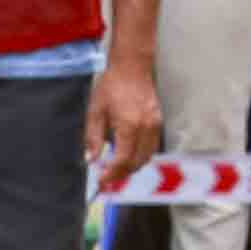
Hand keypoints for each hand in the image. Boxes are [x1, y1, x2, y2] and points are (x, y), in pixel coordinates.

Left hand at [83, 55, 162, 190]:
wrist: (132, 69)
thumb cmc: (111, 87)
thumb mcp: (95, 112)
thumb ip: (93, 138)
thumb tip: (91, 160)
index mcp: (128, 125)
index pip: (122, 159)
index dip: (111, 174)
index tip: (101, 181)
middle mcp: (145, 128)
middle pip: (136, 163)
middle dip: (121, 174)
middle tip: (106, 178)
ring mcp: (155, 126)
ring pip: (146, 158)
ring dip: (131, 167)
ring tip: (116, 169)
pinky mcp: (158, 123)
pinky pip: (152, 148)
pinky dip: (140, 156)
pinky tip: (128, 155)